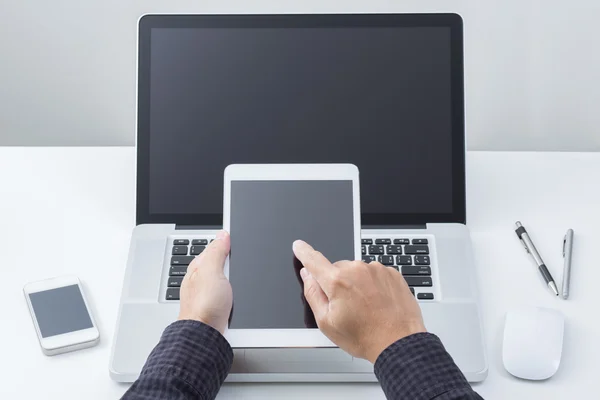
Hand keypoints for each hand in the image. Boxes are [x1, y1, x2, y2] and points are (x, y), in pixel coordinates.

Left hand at [178, 230, 231, 333]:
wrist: (205, 336)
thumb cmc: (203, 307)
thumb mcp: (212, 272)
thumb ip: (216, 252)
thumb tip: (222, 235)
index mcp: (199, 267)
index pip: (215, 247)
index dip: (228, 244)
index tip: (238, 244)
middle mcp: (203, 280)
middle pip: (223, 264)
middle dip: (232, 264)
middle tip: (235, 268)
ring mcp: (210, 293)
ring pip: (228, 280)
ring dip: (235, 281)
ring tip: (236, 284)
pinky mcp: (218, 306)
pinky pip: (231, 294)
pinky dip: (236, 294)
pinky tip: (237, 297)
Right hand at [293, 240, 425, 362]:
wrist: (399, 342)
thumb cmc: (365, 336)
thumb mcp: (327, 322)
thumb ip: (313, 294)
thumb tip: (307, 275)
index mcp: (337, 281)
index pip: (314, 260)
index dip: (304, 252)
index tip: (299, 245)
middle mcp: (357, 270)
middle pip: (337, 269)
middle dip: (337, 283)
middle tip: (346, 306)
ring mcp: (376, 270)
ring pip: (357, 271)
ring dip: (356, 284)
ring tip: (365, 308)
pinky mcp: (391, 273)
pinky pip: (374, 274)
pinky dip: (373, 285)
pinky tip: (377, 303)